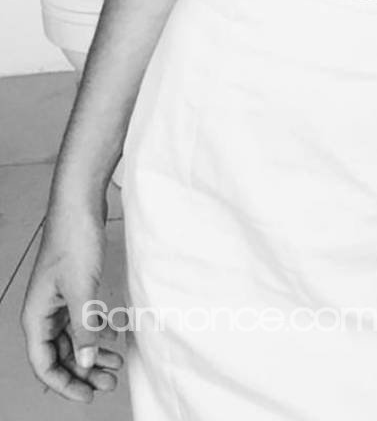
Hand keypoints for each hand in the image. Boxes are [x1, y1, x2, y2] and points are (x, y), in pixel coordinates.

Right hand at [20, 194, 125, 401]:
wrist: (80, 205)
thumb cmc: (74, 241)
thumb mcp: (82, 289)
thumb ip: (84, 328)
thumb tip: (85, 364)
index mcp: (36, 316)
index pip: (44, 364)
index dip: (64, 384)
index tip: (88, 396)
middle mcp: (43, 312)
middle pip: (59, 355)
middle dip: (82, 373)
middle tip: (109, 382)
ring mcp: (58, 301)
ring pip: (72, 340)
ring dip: (91, 355)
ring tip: (115, 366)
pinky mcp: (73, 290)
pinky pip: (81, 322)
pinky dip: (96, 334)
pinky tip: (113, 341)